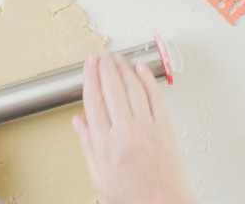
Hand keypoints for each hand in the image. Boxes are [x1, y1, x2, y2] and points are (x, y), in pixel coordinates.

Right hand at [72, 51, 196, 203]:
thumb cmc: (132, 195)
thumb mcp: (98, 176)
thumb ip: (88, 145)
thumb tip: (79, 123)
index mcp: (105, 143)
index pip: (94, 100)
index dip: (90, 77)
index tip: (89, 65)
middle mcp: (126, 132)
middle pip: (113, 89)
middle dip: (106, 67)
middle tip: (102, 55)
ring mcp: (148, 127)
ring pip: (133, 88)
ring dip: (124, 69)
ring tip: (117, 58)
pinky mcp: (165, 127)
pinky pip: (155, 97)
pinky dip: (147, 80)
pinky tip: (141, 69)